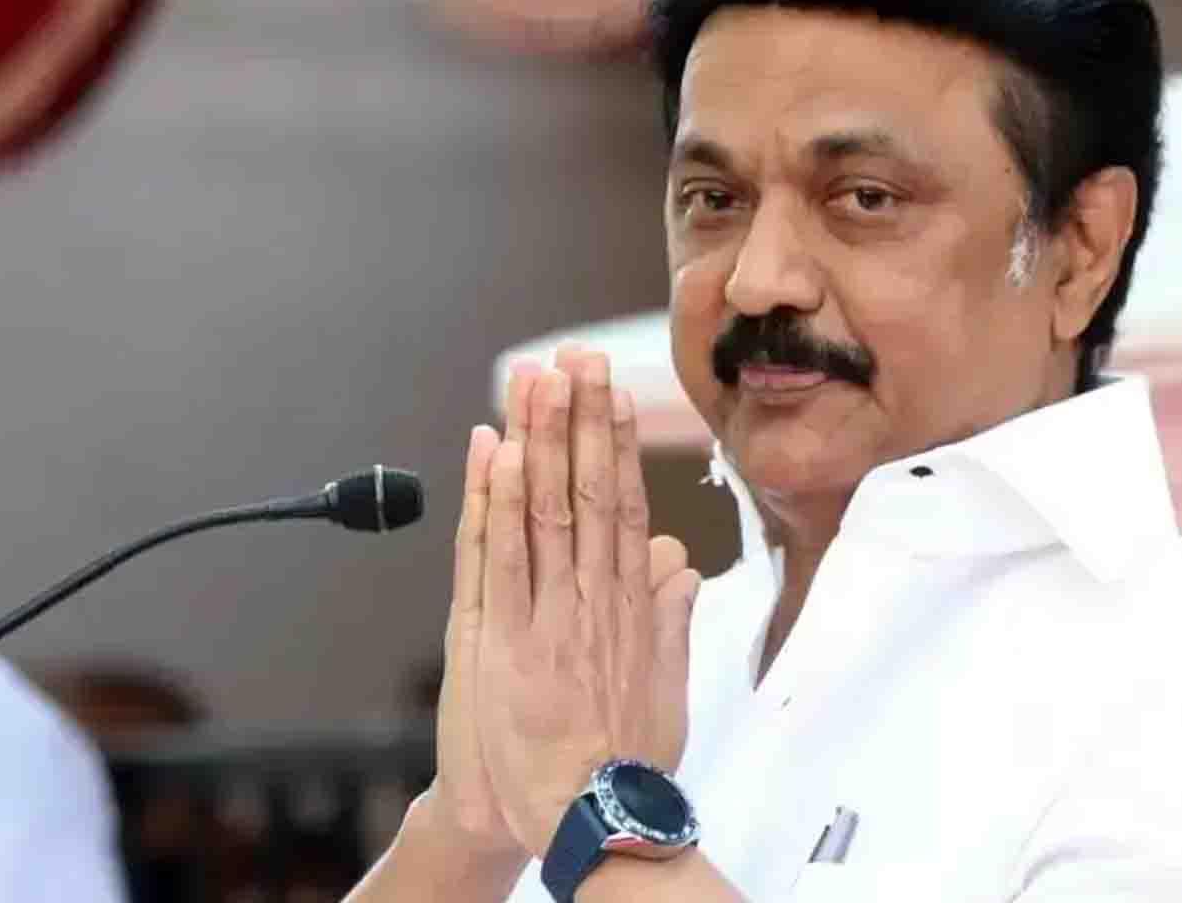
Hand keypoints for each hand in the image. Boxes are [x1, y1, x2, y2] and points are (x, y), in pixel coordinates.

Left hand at [473, 349, 702, 853]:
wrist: (595, 822)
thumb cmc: (625, 762)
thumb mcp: (667, 685)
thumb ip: (670, 619)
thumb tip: (679, 565)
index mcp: (632, 605)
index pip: (624, 504)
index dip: (617, 442)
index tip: (613, 391)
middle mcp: (596, 598)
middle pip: (590, 491)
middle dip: (583, 420)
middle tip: (578, 359)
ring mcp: (553, 615)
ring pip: (548, 509)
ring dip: (543, 439)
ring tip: (538, 380)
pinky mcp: (510, 642)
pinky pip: (504, 558)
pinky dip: (502, 503)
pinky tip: (501, 452)